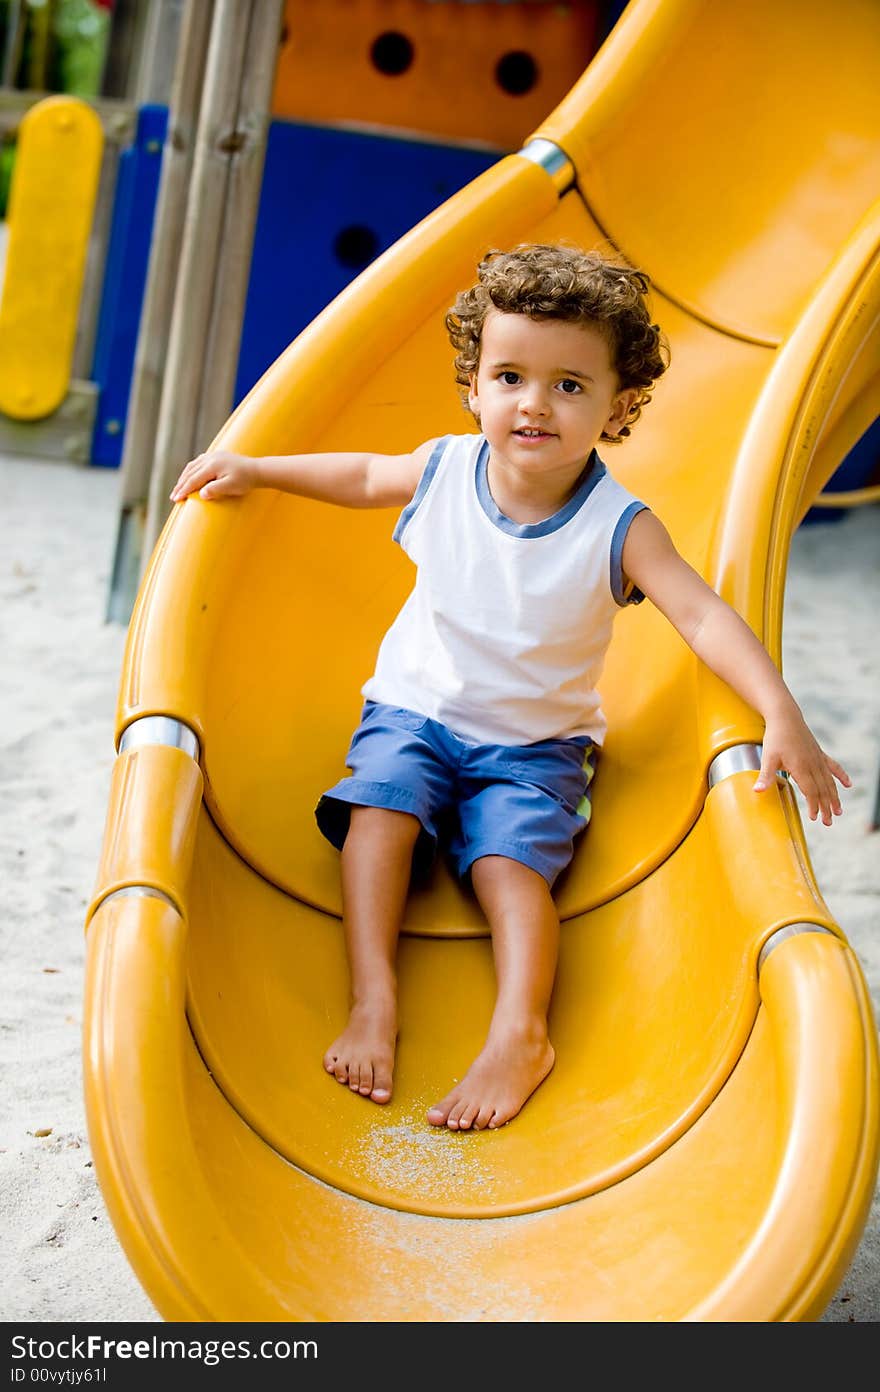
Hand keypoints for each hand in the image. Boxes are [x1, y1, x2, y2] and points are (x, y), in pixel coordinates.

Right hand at [169, 450, 256, 501]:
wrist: (257, 469)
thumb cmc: (245, 480)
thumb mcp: (231, 487)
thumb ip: (215, 490)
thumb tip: (201, 494)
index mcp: (211, 466)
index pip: (193, 480)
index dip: (183, 490)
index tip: (175, 499)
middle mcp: (209, 458)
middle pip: (190, 472)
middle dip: (180, 485)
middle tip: (173, 496)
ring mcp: (212, 455)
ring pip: (192, 466)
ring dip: (184, 477)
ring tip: (179, 488)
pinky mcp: (216, 455)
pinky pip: (198, 462)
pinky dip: (191, 470)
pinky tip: (190, 476)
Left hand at [753, 705, 851, 824]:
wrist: (785, 717)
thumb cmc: (775, 737)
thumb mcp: (768, 758)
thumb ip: (766, 776)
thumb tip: (757, 791)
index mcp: (801, 767)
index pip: (811, 791)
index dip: (814, 805)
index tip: (815, 818)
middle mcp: (813, 764)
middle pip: (822, 790)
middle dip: (826, 807)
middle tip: (829, 822)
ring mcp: (818, 759)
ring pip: (829, 781)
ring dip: (835, 797)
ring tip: (839, 811)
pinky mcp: (819, 753)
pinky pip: (833, 767)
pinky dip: (841, 776)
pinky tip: (848, 785)